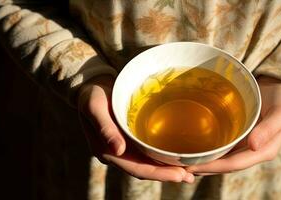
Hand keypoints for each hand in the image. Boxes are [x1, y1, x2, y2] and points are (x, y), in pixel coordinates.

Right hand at [77, 75, 193, 182]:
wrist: (90, 86)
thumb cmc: (92, 95)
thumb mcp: (95, 107)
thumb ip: (105, 128)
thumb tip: (118, 150)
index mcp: (106, 151)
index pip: (135, 168)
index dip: (157, 174)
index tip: (178, 175)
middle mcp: (116, 153)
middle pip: (144, 170)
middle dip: (166, 175)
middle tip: (189, 176)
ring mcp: (123, 147)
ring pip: (147, 163)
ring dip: (166, 169)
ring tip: (188, 172)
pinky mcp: (130, 139)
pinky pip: (147, 152)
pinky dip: (161, 156)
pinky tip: (175, 156)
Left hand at [186, 76, 280, 174]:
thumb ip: (270, 128)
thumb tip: (254, 146)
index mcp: (264, 150)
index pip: (235, 164)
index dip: (213, 167)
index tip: (192, 166)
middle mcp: (253, 152)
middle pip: (225, 165)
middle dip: (203, 167)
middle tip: (179, 166)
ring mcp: (245, 145)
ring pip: (222, 158)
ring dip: (204, 161)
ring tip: (181, 161)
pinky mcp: (239, 137)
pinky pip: (222, 147)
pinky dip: (209, 150)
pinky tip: (194, 148)